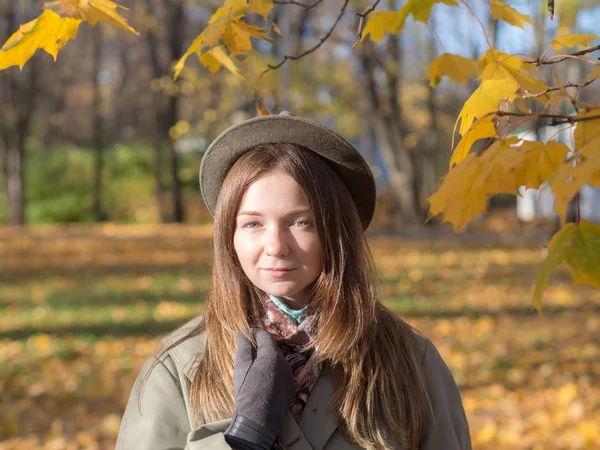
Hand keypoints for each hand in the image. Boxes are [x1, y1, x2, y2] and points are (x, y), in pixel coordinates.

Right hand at [225, 330, 295, 449]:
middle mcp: (284, 362)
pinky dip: (275, 374)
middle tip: (250, 352)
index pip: (265, 336)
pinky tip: (266, 382)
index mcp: (271, 355)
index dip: (255, 334)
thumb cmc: (246, 392)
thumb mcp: (241, 368)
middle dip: (263, 348)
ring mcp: (290, 375)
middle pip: (273, 349)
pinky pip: (283, 375)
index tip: (248, 335)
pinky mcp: (291, 388)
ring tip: (257, 368)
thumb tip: (241, 333)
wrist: (258, 421)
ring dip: (270, 361)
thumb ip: (243, 348)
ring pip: (279, 362)